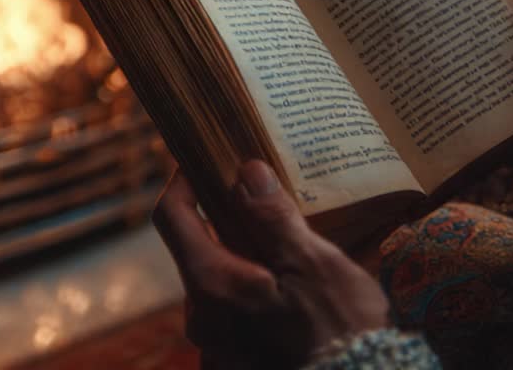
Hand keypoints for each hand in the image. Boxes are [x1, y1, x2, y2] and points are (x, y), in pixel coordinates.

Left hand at [152, 160, 389, 367]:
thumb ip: (272, 218)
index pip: (172, 218)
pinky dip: (255, 298)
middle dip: (227, 226)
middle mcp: (201, 321)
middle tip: (270, 209)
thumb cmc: (340, 331)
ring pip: (220, 287)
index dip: (184, 183)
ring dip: (246, 265)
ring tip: (292, 257)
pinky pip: (235, 319)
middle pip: (199, 253)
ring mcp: (217, 349)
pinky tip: (293, 298)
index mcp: (211, 286)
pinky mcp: (237, 365)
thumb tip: (246, 173)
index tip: (206, 162)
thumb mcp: (312, 264)